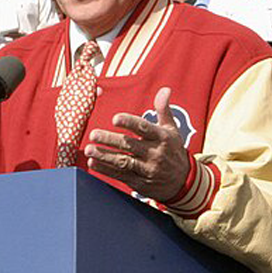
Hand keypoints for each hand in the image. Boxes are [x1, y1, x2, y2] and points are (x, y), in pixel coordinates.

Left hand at [83, 87, 190, 203]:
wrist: (182, 182)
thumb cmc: (172, 150)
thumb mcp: (172, 129)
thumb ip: (163, 109)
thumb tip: (165, 89)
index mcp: (162, 137)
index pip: (144, 128)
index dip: (129, 123)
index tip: (115, 119)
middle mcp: (154, 153)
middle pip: (129, 145)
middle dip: (110, 140)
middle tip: (93, 134)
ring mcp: (146, 169)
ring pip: (123, 162)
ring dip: (104, 156)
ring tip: (89, 150)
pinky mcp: (139, 183)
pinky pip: (120, 175)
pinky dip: (105, 170)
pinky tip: (93, 163)